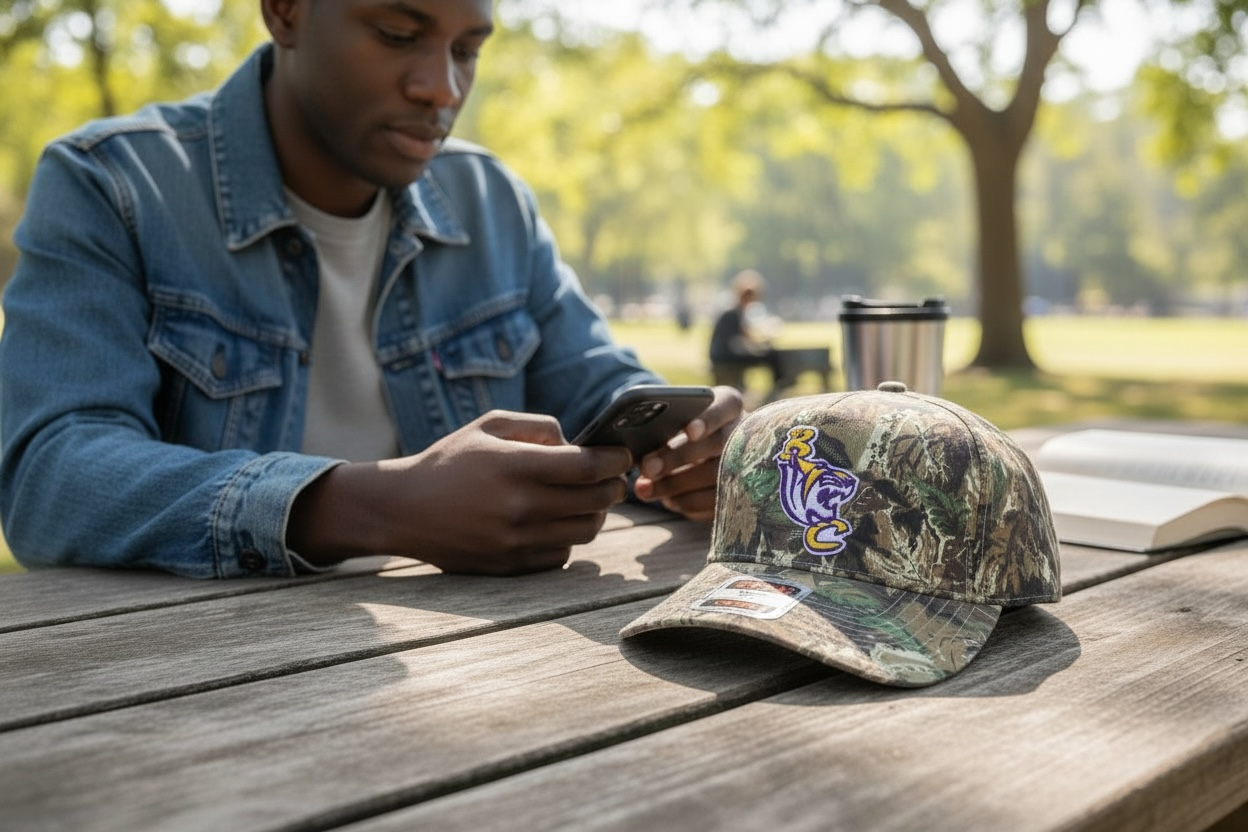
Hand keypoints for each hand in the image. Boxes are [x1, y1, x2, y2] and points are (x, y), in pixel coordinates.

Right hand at [287, 411, 632, 574]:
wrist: (403, 509)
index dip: (614, 459)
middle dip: (613, 487)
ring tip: (589, 500)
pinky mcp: (510, 566)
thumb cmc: (450, 460)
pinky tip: (558, 522)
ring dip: (596, 514)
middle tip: (614, 477)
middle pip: (594, 502)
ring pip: (584, 532)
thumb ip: (539, 425)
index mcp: (514, 466)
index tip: (621, 454)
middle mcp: (518, 507)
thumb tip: (578, 442)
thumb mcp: (490, 426)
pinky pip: (561, 555)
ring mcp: (515, 541)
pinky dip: (568, 538)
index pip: (586, 466)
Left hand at [632, 385, 743, 521]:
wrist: (705, 454)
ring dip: (677, 485)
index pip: (726, 405)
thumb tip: (642, 458)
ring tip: (646, 489)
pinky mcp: (743, 493)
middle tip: (647, 467)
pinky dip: (688, 502)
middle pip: (718, 444)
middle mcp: (745, 432)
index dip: (710, 419)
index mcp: (729, 406)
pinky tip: (668, 500)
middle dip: (679, 457)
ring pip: (716, 476)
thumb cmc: (683, 431)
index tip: (689, 432)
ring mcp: (749, 464)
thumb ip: (662, 430)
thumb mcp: (676, 422)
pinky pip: (717, 501)